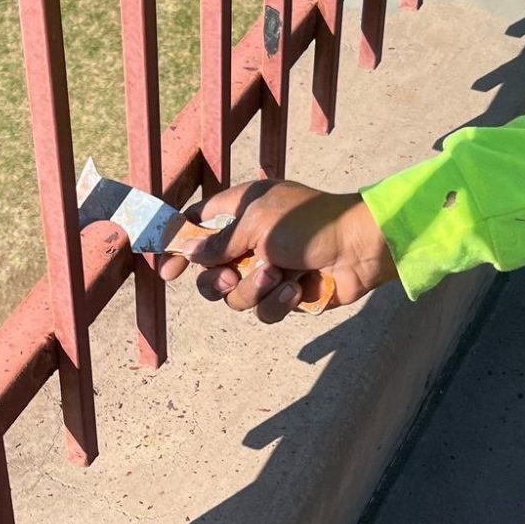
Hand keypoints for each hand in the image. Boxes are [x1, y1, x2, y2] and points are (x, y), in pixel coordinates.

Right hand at [160, 180, 396, 323]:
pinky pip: (263, 312)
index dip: (179, 247)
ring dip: (253, 289)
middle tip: (229, 276)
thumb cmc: (308, 223)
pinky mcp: (285, 296)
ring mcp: (267, 270)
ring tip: (278, 275)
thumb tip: (192, 253)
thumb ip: (219, 241)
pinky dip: (278, 302)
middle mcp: (250, 242)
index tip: (167, 270)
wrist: (357, 248)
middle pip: (209, 274)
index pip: (197, 227)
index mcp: (241, 211)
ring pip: (234, 297)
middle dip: (216, 281)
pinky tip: (297, 288)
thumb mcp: (257, 224)